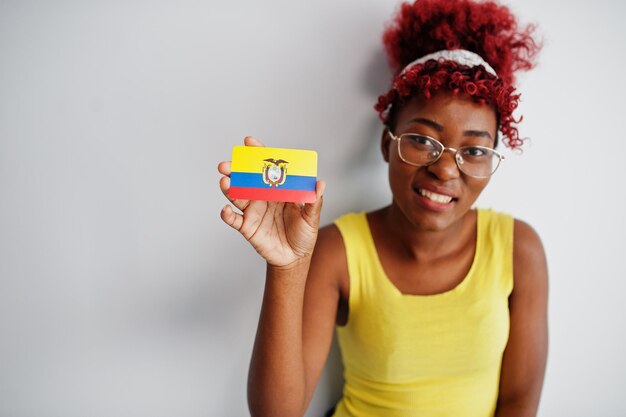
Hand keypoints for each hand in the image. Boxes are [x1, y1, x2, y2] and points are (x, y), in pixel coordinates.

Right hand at [218, 136, 325, 267]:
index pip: (266, 167)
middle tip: (227, 165)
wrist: (295, 258)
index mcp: (278, 189)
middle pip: (245, 179)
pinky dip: (227, 215)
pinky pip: (233, 219)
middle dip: (234, 170)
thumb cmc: (304, 234)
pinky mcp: (247, 227)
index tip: (248, 142)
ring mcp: (253, 211)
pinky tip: (226, 210)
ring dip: (229, 189)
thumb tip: (320, 183)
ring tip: (224, 182)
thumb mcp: (312, 218)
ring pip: (236, 196)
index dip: (258, 154)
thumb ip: (314, 201)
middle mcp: (262, 197)